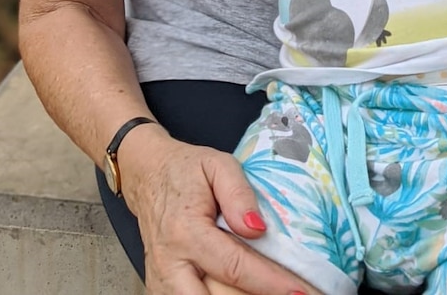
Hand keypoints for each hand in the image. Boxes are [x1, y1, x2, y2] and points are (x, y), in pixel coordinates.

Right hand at [123, 126, 314, 294]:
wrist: (147, 175)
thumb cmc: (185, 170)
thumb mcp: (217, 165)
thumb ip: (239, 194)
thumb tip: (258, 230)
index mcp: (187, 232)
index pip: (235, 267)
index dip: (270, 282)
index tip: (298, 291)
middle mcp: (171, 263)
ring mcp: (162, 280)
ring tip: (271, 291)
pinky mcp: (160, 288)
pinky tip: (243, 292)